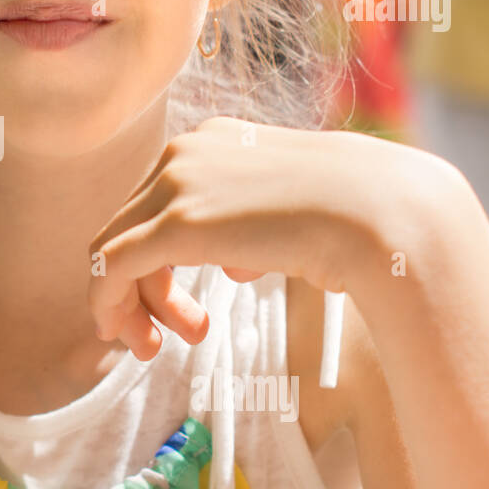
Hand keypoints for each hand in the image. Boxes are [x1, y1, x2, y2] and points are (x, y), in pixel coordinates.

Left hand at [87, 116, 381, 360]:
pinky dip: (107, 302)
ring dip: (129, 304)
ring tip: (156, 347)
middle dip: (142, 290)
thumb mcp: (290, 212)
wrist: (382, 211)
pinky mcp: (175, 224)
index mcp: (211, 140)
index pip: (156, 204)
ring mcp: (176, 185)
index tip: (181, 310)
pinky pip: (113, 265)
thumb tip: (232, 266)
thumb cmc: (358, 215)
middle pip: (131, 226)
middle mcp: (185, 152)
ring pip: (116, 248)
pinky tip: (120, 334)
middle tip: (164, 338)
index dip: (155, 262)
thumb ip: (251, 230)